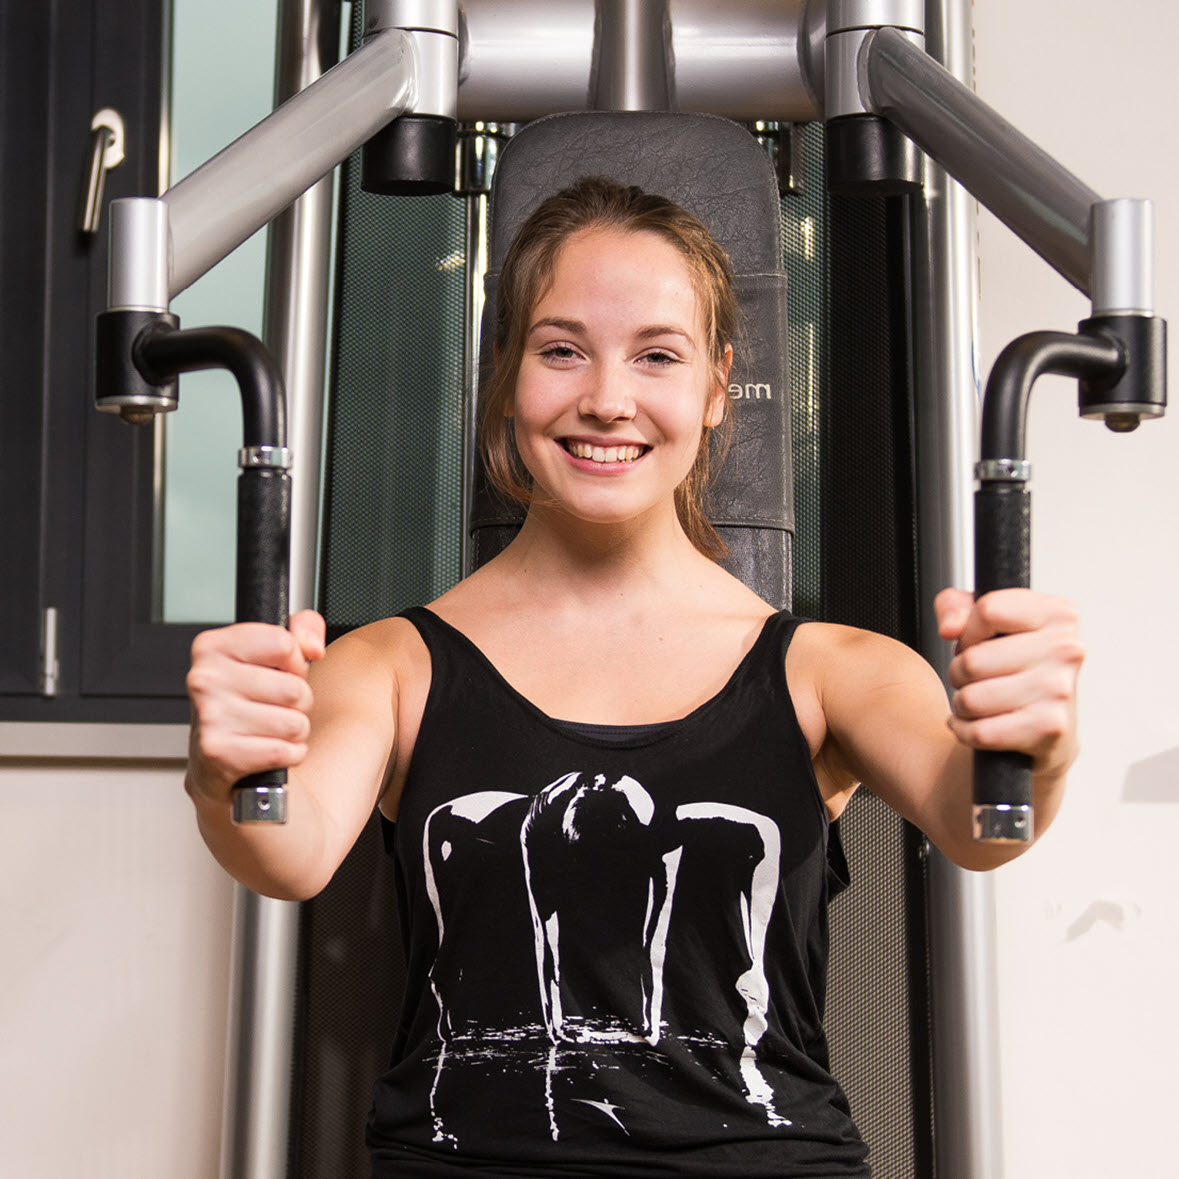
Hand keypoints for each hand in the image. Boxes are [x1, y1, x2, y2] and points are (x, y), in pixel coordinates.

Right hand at [186, 609, 325, 803]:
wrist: (212, 762)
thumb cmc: (246, 702)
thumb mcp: (271, 656)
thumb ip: (302, 630)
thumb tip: (313, 646)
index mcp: (213, 647)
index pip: (285, 644)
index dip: (295, 663)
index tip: (280, 673)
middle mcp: (205, 678)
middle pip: (294, 689)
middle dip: (299, 703)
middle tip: (275, 707)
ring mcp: (210, 716)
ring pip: (294, 724)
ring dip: (294, 732)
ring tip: (270, 729)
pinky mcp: (218, 753)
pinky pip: (284, 752)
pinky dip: (288, 755)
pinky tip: (267, 750)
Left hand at [934, 587, 1083, 778]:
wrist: (1045, 725)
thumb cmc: (1010, 664)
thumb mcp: (981, 622)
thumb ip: (954, 607)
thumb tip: (949, 628)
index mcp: (1057, 614)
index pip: (988, 610)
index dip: (968, 632)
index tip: (977, 643)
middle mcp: (1066, 649)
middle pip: (973, 660)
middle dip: (959, 673)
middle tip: (975, 678)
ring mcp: (1060, 690)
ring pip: (971, 699)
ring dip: (962, 704)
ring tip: (978, 701)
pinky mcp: (1050, 728)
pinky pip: (981, 732)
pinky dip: (966, 731)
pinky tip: (977, 724)